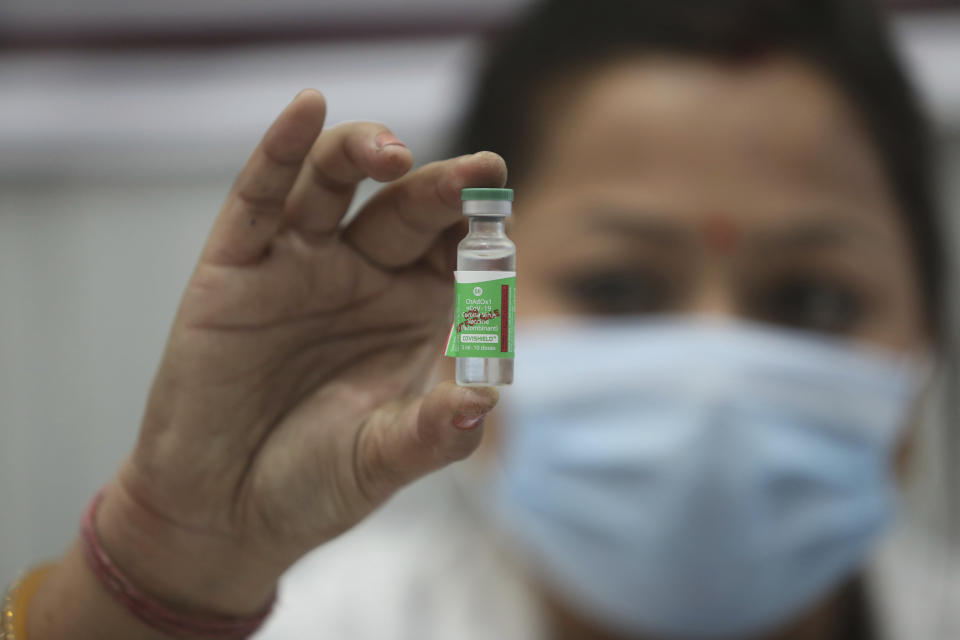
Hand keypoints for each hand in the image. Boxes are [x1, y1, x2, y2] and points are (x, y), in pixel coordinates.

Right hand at [95, 90, 505, 615]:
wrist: (221, 512)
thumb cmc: (311, 483)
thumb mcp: (380, 462)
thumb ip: (431, 434)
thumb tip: (484, 402)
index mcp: (411, 313)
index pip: (457, 253)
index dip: (482, 233)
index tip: (506, 218)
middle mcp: (362, 277)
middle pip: (407, 210)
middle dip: (442, 189)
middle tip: (479, 172)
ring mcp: (299, 264)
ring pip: (335, 183)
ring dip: (365, 152)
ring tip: (394, 154)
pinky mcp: (237, 265)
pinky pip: (260, 198)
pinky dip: (280, 151)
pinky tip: (307, 109)